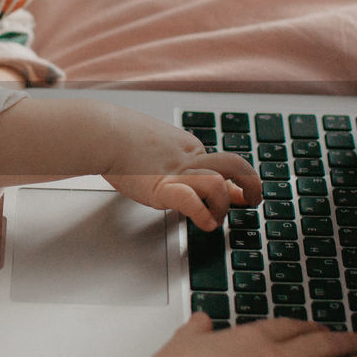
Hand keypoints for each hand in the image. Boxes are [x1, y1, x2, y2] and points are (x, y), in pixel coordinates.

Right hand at [101, 109, 261, 229]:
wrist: (102, 132)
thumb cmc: (117, 137)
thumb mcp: (153, 144)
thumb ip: (169, 157)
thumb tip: (174, 173)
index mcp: (188, 148)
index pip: (223, 163)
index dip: (237, 180)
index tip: (243, 192)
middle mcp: (188, 158)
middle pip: (235, 165)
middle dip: (251, 185)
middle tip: (254, 201)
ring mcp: (177, 172)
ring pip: (218, 183)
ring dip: (222, 206)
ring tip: (214, 220)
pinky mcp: (163, 186)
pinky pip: (192, 200)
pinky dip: (204, 215)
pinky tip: (205, 224)